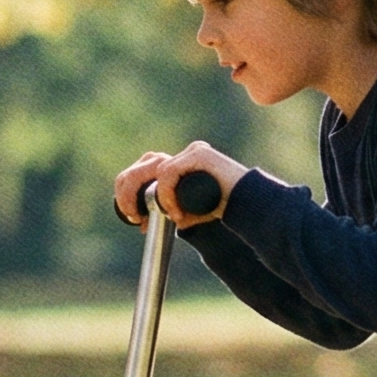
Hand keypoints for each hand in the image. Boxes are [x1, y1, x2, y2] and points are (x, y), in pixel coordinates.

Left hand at [113, 141, 247, 226]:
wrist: (247, 205)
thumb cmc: (219, 208)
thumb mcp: (187, 212)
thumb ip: (168, 213)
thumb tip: (143, 223)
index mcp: (179, 163)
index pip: (143, 170)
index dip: (130, 192)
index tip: (133, 218)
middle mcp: (183, 155)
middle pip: (143, 165)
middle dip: (129, 192)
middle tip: (133, 217)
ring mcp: (191, 152)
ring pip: (156, 169)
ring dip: (153, 197)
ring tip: (160, 216)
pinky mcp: (199, 154)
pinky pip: (170, 172)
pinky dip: (167, 194)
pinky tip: (175, 212)